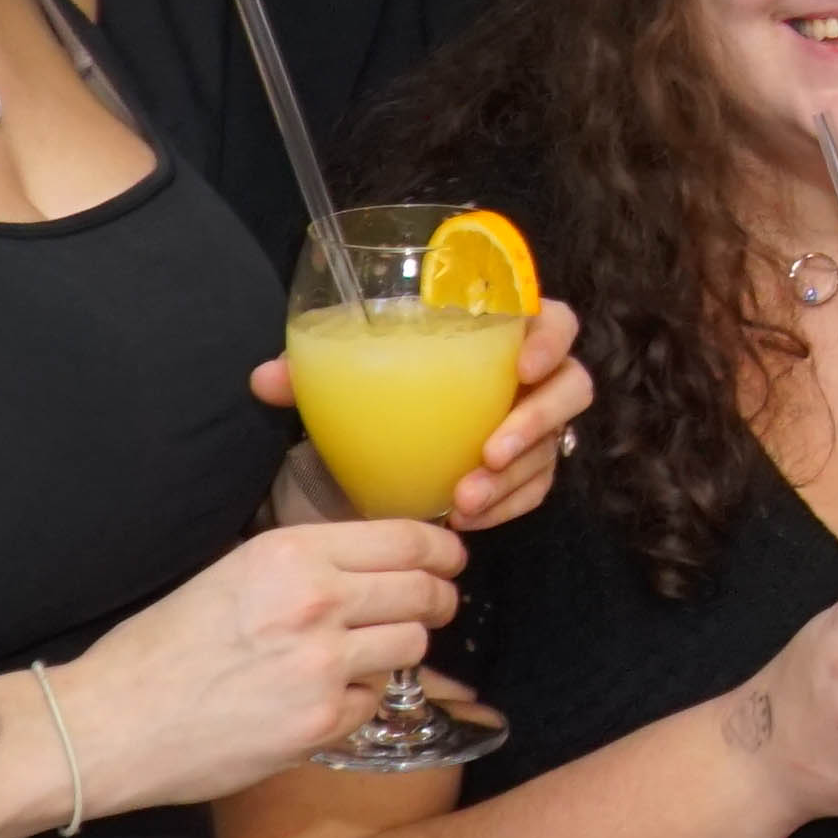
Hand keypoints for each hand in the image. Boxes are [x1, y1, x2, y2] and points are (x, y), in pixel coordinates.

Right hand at [63, 519, 466, 811]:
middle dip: (437, 600)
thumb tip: (367, 560)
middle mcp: (317, 601)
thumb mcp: (231, 574)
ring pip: (411, 648)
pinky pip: (372, 701)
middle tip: (432, 607)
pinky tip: (318, 699)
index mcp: (292, 554)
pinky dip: (357, 701)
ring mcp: (324, 664)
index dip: (443, 551)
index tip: (450, 559)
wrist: (108, 724)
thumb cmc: (160, 649)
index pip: (408, 541)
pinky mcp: (321, 720)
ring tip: (363, 655)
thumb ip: (303, 564)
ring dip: (396, 651)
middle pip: (425, 593)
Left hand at [248, 297, 591, 534]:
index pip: (552, 319)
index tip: (524, 365)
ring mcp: (531, 427)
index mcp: (493, 334)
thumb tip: (266, 378)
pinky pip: (535, 488)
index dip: (550, 338)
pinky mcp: (524, 472)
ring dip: (517, 475)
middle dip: (538, 421)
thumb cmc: (367, 402)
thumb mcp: (336, 387)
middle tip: (492, 451)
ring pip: (555, 445)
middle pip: (571, 385)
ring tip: (466, 499)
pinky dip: (508, 505)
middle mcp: (523, 378)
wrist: (364, 457)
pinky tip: (471, 518)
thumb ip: (308, 375)